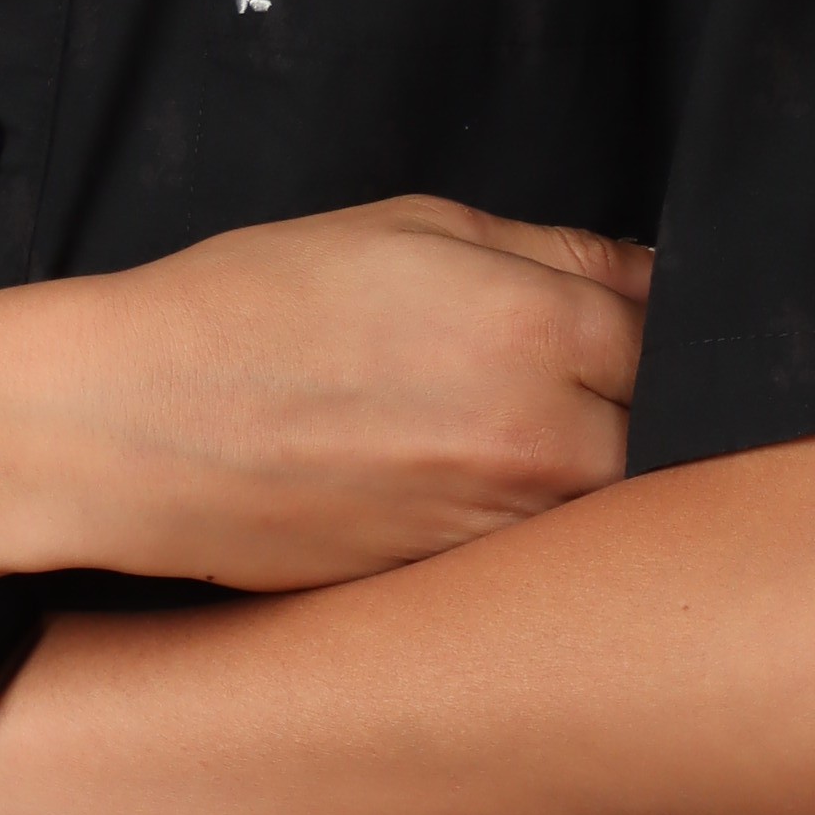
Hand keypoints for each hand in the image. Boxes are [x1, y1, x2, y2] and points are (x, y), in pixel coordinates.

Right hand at [38, 196, 653, 593]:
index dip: (657, 316)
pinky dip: (531, 525)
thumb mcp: (408, 226)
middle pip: (667, 426)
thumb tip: (644, 275)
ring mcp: (504, 530)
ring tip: (506, 427)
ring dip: (594, 468)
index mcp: (539, 327)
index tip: (631, 313)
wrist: (136, 424)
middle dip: (641, 398)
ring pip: (613, 502)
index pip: (678, 327)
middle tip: (577, 374)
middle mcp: (543, 441)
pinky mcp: (460, 588)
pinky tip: (463, 484)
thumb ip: (547, 252)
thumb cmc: (253, 305)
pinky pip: (539, 554)